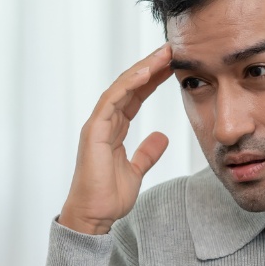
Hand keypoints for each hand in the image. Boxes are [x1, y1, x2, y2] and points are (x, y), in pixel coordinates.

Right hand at [59, 45, 174, 234]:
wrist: (94, 216)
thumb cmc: (108, 197)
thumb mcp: (136, 171)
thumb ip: (147, 153)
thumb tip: (161, 138)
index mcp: (113, 129)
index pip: (135, 96)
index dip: (152, 79)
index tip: (172, 65)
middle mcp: (104, 122)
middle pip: (128, 86)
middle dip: (149, 67)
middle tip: (170, 49)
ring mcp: (97, 125)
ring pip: (121, 88)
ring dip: (142, 69)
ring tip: (162, 54)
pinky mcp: (93, 131)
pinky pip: (111, 101)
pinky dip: (128, 85)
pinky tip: (145, 72)